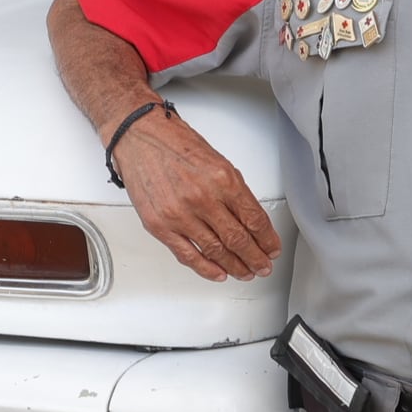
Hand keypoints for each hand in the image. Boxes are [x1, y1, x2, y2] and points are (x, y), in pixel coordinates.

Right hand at [113, 113, 281, 281]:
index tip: (272, 248)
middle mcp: (202, 198)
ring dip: (235, 266)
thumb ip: (234, 192)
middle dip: (255, 258)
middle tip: (263, 266)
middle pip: (238, 240)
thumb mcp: (218, 162)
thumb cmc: (176, 145)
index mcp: (222, 180)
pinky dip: (206, 268)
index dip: (267, 239)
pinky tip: (219, 273)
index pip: (254, 219)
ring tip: (245, 272)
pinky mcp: (159, 226)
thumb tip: (249, 220)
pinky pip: (188, 255)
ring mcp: (179, 214)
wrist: (140, 138)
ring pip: (215, 252)